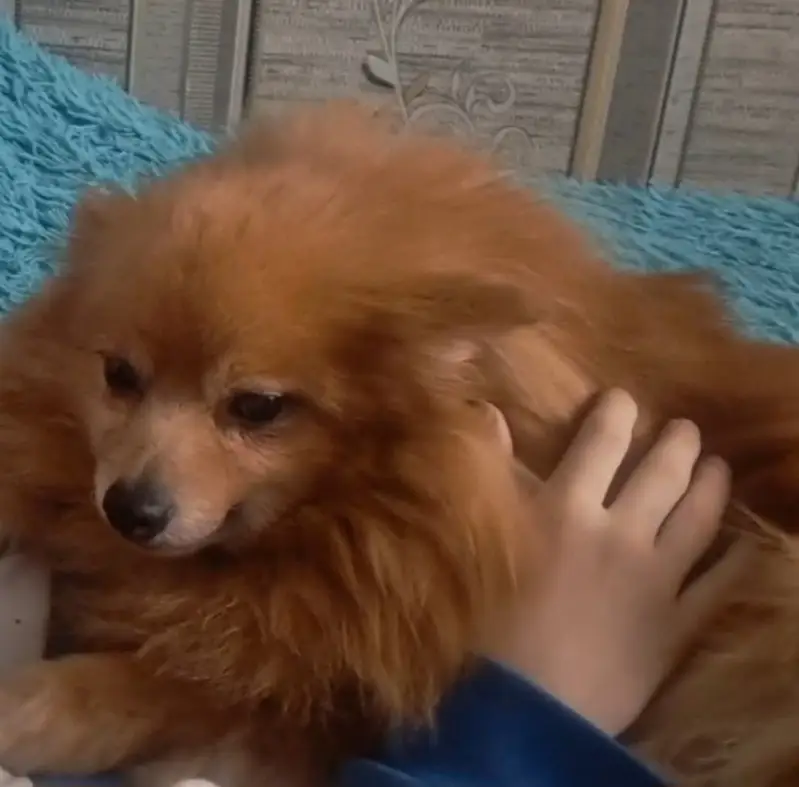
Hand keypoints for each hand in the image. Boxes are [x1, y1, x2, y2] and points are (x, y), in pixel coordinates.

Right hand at [485, 389, 749, 735]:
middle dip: (677, 442)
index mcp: (567, 508)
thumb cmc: (489, 620)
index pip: (601, 443)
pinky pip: (717, 587)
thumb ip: (492, 470)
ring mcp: (655, 580)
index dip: (615, 413)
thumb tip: (490, 411)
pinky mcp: (675, 625)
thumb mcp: (484, 536)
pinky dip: (735, 562)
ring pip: (697, 519)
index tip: (623, 400)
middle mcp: (619, 533)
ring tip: (719, 465)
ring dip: (711, 486)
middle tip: (685, 427)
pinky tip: (747, 545)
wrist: (524, 709)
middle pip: (660, 474)